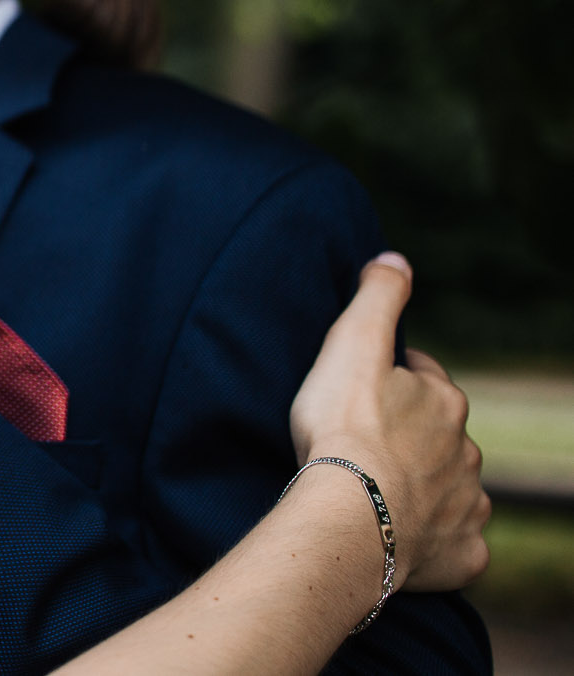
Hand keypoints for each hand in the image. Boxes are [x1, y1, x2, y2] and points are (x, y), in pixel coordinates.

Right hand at [289, 252, 490, 591]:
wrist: (351, 515)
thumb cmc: (344, 427)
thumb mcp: (352, 344)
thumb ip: (377, 297)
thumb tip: (396, 258)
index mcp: (443, 401)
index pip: (424, 379)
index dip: (395, 380)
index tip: (365, 389)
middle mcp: (466, 451)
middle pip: (441, 436)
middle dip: (415, 436)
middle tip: (369, 443)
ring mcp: (467, 504)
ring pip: (453, 487)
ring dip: (428, 486)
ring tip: (383, 491)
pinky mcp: (463, 553)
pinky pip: (457, 543)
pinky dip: (439, 538)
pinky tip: (410, 535)